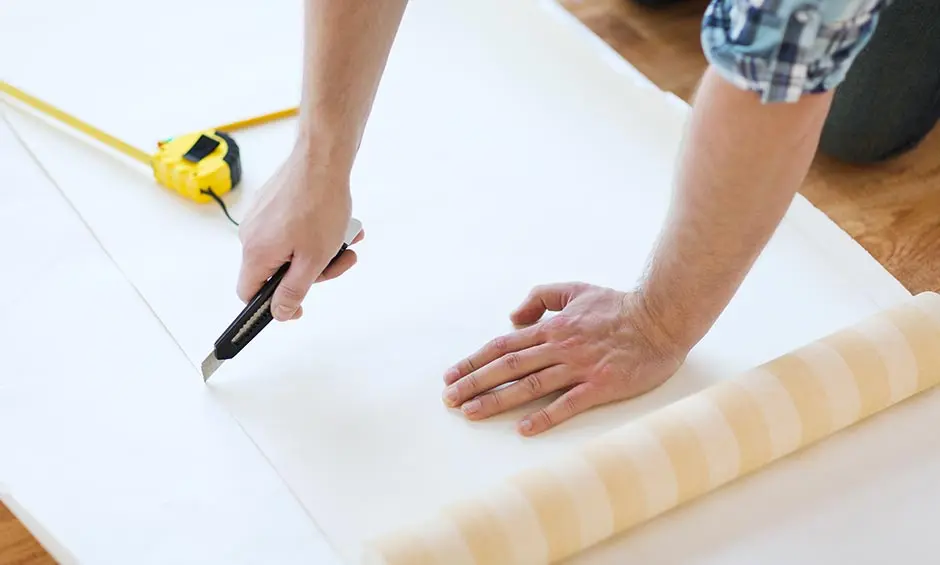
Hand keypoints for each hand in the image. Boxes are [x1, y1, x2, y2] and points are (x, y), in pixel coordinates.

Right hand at [237, 144, 363, 320]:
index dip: (271, 306)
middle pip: (277, 271)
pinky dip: (314, 232)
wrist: (323, 158)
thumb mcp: (313, 260)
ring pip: (290, 249)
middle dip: (313, 270)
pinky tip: (338, 224)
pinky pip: (291, 229)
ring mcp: (260, 217)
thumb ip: (293, 291)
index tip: (296, 306)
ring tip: (346, 238)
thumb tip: (279, 313)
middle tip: (340, 260)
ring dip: (320, 249)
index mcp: (255, 252)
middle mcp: (251, 235)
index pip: (249, 293)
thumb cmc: (319, 204)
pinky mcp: (271, 203)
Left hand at [442, 282, 687, 435]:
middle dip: (474, 383)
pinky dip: (544, 416)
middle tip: (449, 400)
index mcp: (551, 327)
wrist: (660, 318)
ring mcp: (579, 367)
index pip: (503, 345)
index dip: (473, 361)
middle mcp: (559, 347)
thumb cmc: (617, 305)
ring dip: (497, 400)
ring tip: (472, 412)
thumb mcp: (574, 289)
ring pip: (530, 385)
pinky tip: (523, 429)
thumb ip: (541, 297)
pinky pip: (568, 403)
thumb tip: (513, 316)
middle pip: (508, 366)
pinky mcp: (600, 385)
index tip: (450, 375)